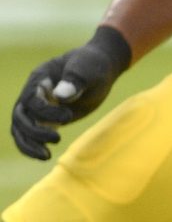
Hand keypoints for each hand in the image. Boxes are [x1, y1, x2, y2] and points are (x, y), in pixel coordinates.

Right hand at [10, 27, 130, 159]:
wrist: (101, 67)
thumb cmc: (94, 65)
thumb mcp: (88, 69)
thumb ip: (75, 80)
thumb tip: (60, 96)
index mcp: (39, 79)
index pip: (31, 101)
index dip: (46, 112)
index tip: (68, 117)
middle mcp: (33, 93)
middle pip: (19, 117)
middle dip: (33, 132)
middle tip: (57, 140)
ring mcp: (38, 106)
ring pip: (21, 128)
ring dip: (29, 144)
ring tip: (46, 156)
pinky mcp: (47, 117)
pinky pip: (31, 134)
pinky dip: (34, 145)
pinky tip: (45, 155)